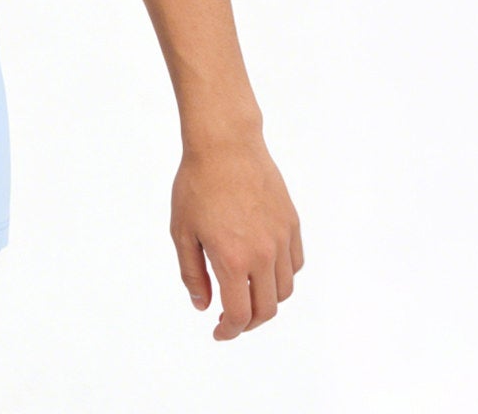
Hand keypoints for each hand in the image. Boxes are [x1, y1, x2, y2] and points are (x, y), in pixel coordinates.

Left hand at [170, 132, 302, 338]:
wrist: (225, 144)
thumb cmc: (197, 184)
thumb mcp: (181, 230)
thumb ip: (192, 273)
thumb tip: (203, 306)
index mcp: (233, 260)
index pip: (239, 314)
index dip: (229, 331)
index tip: (219, 333)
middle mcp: (264, 254)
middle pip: (267, 309)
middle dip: (249, 322)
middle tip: (232, 319)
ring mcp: (282, 239)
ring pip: (285, 289)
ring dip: (267, 301)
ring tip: (246, 294)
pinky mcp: (292, 223)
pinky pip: (295, 264)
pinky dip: (283, 277)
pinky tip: (264, 269)